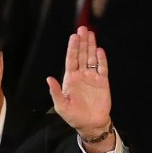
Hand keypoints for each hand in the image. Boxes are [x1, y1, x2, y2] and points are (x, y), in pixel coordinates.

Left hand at [47, 26, 112, 152]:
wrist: (90, 124)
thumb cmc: (73, 116)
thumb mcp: (61, 105)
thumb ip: (55, 92)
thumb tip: (49, 79)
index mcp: (70, 79)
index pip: (71, 59)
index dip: (72, 48)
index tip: (73, 36)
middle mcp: (81, 75)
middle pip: (81, 55)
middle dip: (82, 42)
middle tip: (83, 28)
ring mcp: (92, 77)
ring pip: (91, 58)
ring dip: (91, 46)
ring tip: (91, 33)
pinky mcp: (103, 82)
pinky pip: (102, 68)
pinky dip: (101, 59)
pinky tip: (100, 51)